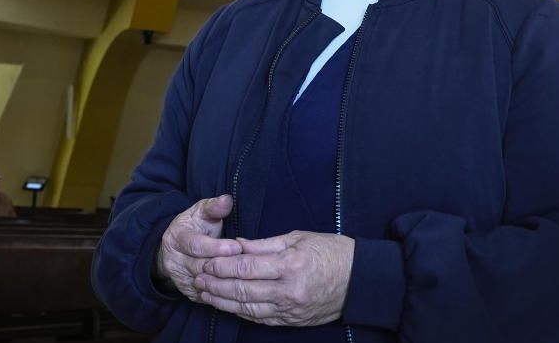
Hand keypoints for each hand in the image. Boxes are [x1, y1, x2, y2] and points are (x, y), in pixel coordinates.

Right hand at [157, 194, 241, 300]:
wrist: (176, 248)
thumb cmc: (194, 227)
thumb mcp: (200, 212)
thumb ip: (214, 207)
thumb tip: (227, 200)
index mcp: (177, 238)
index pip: (195, 245)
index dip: (216, 247)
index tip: (237, 246)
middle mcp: (174, 261)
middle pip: (201, 267)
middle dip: (225, 266)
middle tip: (248, 264)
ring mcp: (180, 279)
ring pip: (205, 284)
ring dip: (226, 281)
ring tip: (247, 277)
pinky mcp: (189, 293)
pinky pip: (208, 297)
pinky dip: (224, 294)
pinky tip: (240, 288)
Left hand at [195, 230, 354, 326]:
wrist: (360, 280)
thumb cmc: (331, 252)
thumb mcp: (298, 238)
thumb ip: (264, 244)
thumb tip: (236, 245)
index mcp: (289, 265)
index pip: (246, 268)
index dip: (222, 267)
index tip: (206, 262)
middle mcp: (288, 291)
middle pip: (242, 290)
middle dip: (216, 285)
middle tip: (198, 279)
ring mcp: (290, 309)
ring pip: (247, 308)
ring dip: (223, 302)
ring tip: (205, 294)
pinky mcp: (292, 320)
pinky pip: (260, 318)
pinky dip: (241, 313)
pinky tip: (228, 306)